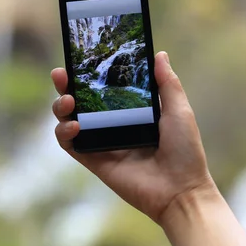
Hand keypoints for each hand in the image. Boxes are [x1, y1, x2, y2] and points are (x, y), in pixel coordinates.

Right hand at [52, 52, 216, 223]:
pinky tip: (75, 126)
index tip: (78, 59)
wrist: (181, 190)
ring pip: (67, 120)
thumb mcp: (178, 111)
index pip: (101, 87)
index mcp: (128, 110)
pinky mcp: (92, 160)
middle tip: (61, 75)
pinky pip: (69, 145)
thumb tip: (160, 54)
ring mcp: (99, 142)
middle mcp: (110, 124)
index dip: (86, 74)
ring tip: (68, 102)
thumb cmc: (185, 152)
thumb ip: (167, 84)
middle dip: (64, 86)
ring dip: (60, 107)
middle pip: (78, 101)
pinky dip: (64, 133)